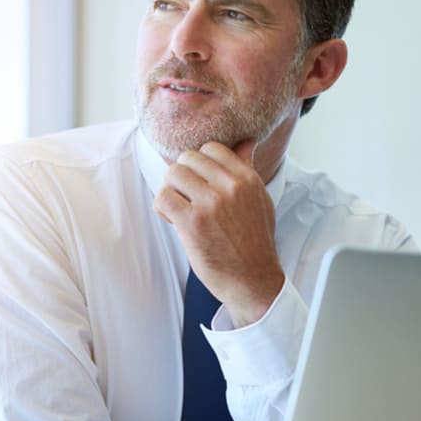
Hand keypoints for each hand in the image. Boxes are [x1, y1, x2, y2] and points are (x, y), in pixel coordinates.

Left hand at [153, 139, 284, 326]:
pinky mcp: (192, 222)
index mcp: (246, 178)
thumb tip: (245, 142)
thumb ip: (247, 170)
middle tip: (185, 196)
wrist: (252, 278)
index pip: (211, 148)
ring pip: (172, 174)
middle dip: (181, 177)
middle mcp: (229, 186)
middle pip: (187, 159)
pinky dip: (161, 207)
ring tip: (178, 208)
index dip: (198, 163)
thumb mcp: (259, 199)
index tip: (198, 181)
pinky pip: (163, 197)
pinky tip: (171, 219)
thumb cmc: (254, 241)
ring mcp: (210, 203)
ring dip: (170, 191)